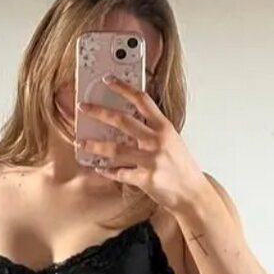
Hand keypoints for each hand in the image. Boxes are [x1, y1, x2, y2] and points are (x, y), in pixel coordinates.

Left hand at [76, 75, 206, 211]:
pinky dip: (107, 171)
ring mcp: (151, 160)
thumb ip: (152, 130)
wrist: (193, 193)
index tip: (108, 80)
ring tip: (81, 142)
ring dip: (95, 145)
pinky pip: (120, 173)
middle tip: (83, 107)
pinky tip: (99, 168)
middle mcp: (157, 140)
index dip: (123, 88)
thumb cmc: (182, 167)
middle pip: (122, 120)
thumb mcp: (172, 141)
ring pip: (115, 149)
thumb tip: (128, 121)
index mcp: (164, 127)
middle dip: (99, 112)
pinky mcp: (145, 178)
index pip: (142, 100)